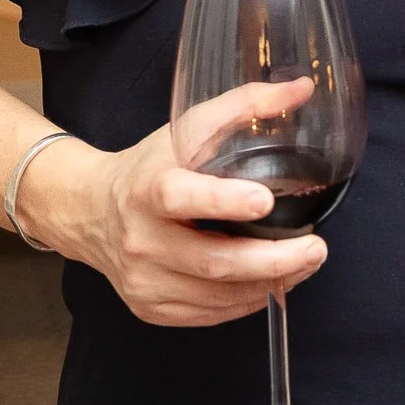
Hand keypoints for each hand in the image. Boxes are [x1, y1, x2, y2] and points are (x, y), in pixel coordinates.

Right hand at [30, 79, 328, 326]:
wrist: (89, 211)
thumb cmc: (148, 167)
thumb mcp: (188, 128)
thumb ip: (245, 104)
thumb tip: (302, 89)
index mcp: (147, 189)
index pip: (181, 197)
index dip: (223, 202)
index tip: (264, 200)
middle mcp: (141, 240)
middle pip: (212, 261)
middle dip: (273, 261)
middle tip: (315, 249)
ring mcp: (143, 281)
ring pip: (216, 295)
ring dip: (269, 284)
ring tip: (305, 264)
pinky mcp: (149, 307)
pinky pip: (207, 314)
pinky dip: (245, 302)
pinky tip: (271, 283)